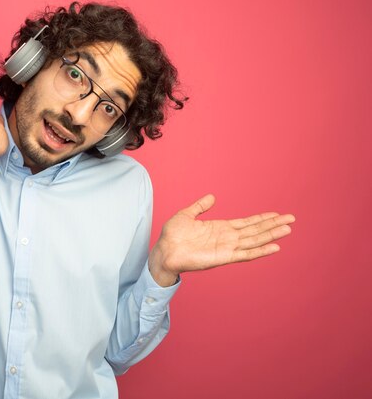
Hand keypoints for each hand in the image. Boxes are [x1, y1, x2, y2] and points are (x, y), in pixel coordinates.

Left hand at [148, 194, 294, 285]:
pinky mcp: (223, 257)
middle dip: (273, 225)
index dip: (262, 218)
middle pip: (255, 230)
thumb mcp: (187, 214)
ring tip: (288, 229)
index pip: (246, 223)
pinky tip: (274, 247)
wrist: (163, 251)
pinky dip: (260, 251)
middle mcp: (227, 238)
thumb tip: (211, 197)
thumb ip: (200, 206)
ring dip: (271, 235)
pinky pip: (246, 254)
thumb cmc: (172, 235)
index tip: (277, 214)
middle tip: (292, 219)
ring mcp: (227, 248)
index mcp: (220, 228)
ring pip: (254, 240)